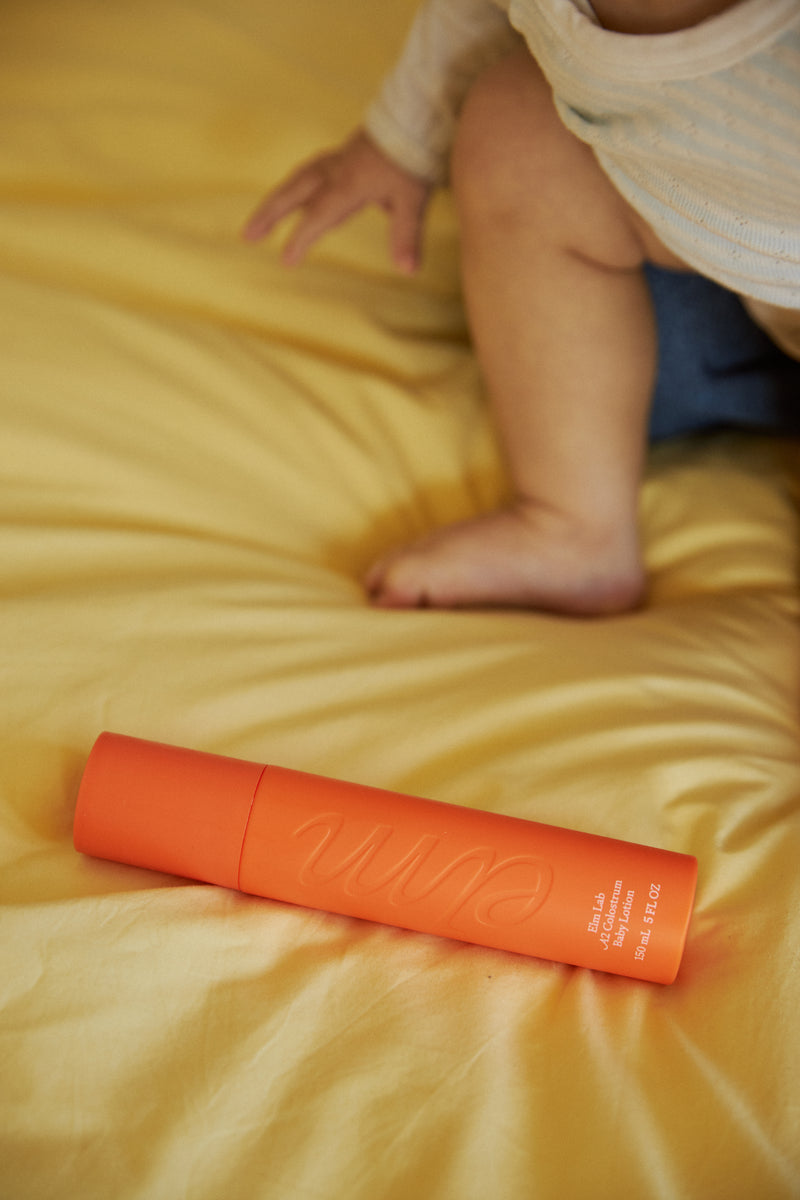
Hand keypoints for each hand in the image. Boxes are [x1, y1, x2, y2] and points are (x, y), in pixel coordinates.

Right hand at [242, 130, 431, 272]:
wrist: (416, 116)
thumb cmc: (413, 158)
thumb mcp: (414, 199)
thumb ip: (407, 235)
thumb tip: (408, 270)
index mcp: (349, 183)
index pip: (318, 214)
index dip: (300, 237)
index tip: (286, 260)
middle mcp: (335, 171)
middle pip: (293, 192)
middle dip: (269, 214)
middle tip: (247, 236)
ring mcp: (336, 162)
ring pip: (297, 181)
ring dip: (276, 201)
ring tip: (259, 222)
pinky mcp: (341, 157)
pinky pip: (309, 174)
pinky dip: (295, 188)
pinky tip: (295, 201)